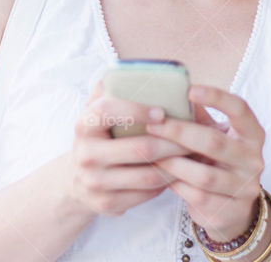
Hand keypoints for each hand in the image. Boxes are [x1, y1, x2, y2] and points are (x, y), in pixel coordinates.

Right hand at [65, 80, 193, 217]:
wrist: (75, 182)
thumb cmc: (96, 138)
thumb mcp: (94, 113)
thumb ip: (109, 89)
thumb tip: (130, 68)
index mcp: (84, 125)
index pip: (108, 110)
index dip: (137, 109)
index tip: (162, 111)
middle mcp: (86, 155)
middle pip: (140, 148)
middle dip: (173, 141)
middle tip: (195, 135)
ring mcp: (96, 183)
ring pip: (148, 175)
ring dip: (176, 164)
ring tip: (193, 153)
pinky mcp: (108, 204)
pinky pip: (147, 193)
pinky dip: (166, 182)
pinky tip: (177, 172)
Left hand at [146, 85, 264, 241]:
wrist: (232, 207)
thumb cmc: (217, 160)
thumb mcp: (214, 135)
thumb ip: (198, 116)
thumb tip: (171, 89)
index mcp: (252, 134)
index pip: (240, 109)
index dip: (217, 97)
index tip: (190, 90)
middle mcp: (254, 160)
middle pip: (214, 142)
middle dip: (180, 132)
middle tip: (153, 125)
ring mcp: (245, 188)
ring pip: (204, 175)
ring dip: (173, 163)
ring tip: (152, 154)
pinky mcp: (231, 210)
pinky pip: (198, 197)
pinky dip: (177, 185)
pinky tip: (162, 176)